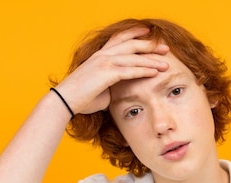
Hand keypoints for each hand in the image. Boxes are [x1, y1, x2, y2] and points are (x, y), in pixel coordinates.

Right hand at [53, 27, 168, 114]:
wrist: (64, 101)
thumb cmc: (82, 98)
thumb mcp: (101, 87)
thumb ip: (113, 84)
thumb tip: (122, 89)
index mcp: (100, 55)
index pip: (120, 38)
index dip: (135, 33)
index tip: (149, 33)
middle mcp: (103, 55)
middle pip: (132, 44)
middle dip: (150, 45)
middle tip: (165, 49)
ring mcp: (104, 62)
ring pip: (134, 57)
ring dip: (152, 60)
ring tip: (166, 64)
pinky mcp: (106, 73)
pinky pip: (130, 70)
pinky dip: (144, 71)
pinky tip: (155, 73)